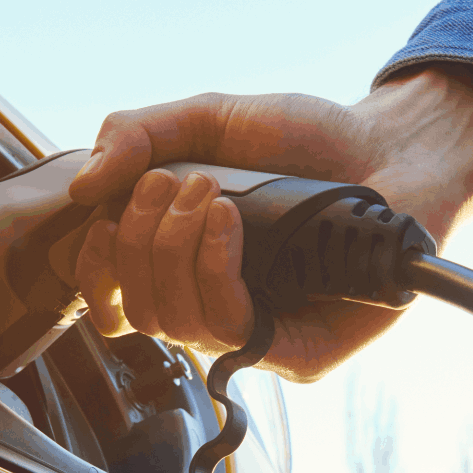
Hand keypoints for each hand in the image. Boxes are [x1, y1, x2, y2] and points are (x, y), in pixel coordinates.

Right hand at [69, 64, 472, 380]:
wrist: (391, 146)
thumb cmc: (308, 139)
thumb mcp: (209, 119)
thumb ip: (139, 135)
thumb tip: (81, 188)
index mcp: (184, 264)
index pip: (112, 300)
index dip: (93, 269)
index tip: (102, 217)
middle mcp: (215, 305)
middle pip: (136, 311)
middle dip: (139, 240)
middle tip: (174, 183)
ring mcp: (258, 333)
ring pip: (175, 325)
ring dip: (174, 250)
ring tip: (210, 194)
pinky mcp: (300, 354)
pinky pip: (232, 333)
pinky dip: (214, 272)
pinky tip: (229, 222)